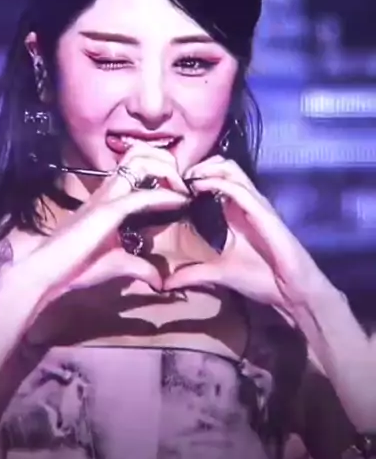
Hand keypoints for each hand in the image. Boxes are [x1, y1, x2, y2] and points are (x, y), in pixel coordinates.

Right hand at [0, 142, 190, 316]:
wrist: (45, 272)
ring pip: (140, 161)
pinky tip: (180, 201)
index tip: (181, 187)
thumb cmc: (74, 266)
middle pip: (139, 152)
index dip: (161, 168)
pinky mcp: (108, 211)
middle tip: (183, 183)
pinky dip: (166, 195)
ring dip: (167, 170)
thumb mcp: (116, 263)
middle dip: (166, 160)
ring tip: (182, 188)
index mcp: (108, 196)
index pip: (136, 164)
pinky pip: (142, 195)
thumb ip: (139, 267)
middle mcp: (108, 189)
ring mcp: (107, 197)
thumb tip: (159, 280)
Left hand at [164, 155, 312, 308]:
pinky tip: (197, 187)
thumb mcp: (218, 274)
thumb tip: (166, 283)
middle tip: (178, 177)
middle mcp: (247, 202)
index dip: (196, 173)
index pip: (218, 176)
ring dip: (206, 168)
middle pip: (223, 165)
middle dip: (199, 164)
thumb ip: (193, 273)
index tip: (172, 182)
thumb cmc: (262, 279)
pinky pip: (239, 189)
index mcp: (237, 210)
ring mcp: (256, 205)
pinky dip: (217, 183)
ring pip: (231, 169)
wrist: (293, 293)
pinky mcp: (263, 213)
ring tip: (185, 178)